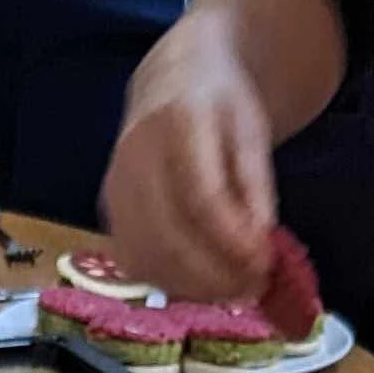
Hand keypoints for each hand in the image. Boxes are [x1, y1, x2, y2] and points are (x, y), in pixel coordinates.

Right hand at [102, 11, 276, 299]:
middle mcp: (135, 155)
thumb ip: (256, 183)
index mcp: (176, 121)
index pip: (200, 195)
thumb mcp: (251, 130)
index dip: (232, 238)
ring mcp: (115, 188)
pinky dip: (171, 283)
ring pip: (148, 258)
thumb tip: (259, 242)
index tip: (264, 262)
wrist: (171, 83)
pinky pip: (135, 264)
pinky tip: (202, 284)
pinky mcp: (109, 216)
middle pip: (169, 235)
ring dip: (194, 286)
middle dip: (215, 272)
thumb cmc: (218, 108)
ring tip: (233, 289)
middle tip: (254, 286)